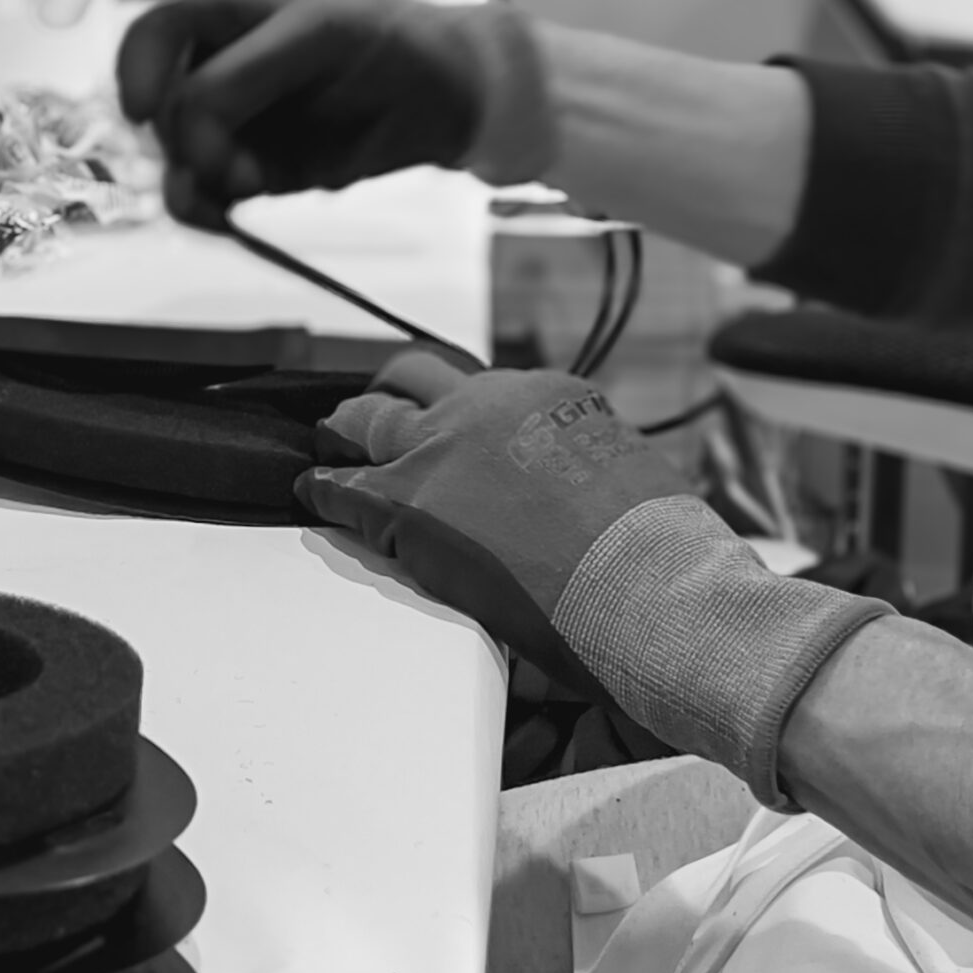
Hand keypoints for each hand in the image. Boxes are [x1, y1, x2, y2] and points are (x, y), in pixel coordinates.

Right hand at [115, 0, 552, 228]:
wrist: (451, 98)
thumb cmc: (389, 40)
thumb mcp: (318, 36)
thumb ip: (245, 75)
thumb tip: (187, 126)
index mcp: (226, 16)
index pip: (153, 35)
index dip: (135, 69)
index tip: (141, 112)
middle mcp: (218, 69)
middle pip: (160, 109)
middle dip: (185, 141)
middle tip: (235, 167)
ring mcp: (234, 125)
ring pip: (174, 159)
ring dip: (193, 183)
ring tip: (242, 192)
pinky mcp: (254, 172)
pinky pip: (205, 197)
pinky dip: (206, 211)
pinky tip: (229, 215)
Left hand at [299, 353, 889, 805]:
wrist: (648, 594)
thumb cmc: (658, 559)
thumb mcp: (629, 481)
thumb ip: (584, 470)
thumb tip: (573, 495)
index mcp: (552, 396)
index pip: (483, 389)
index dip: (458, 411)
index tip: (451, 423)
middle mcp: (491, 403)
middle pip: (417, 378)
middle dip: (392, 398)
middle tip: (371, 417)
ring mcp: (443, 447)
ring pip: (370, 420)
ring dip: (348, 433)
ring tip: (330, 443)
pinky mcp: (409, 500)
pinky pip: (345, 485)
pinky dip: (325, 487)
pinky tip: (314, 491)